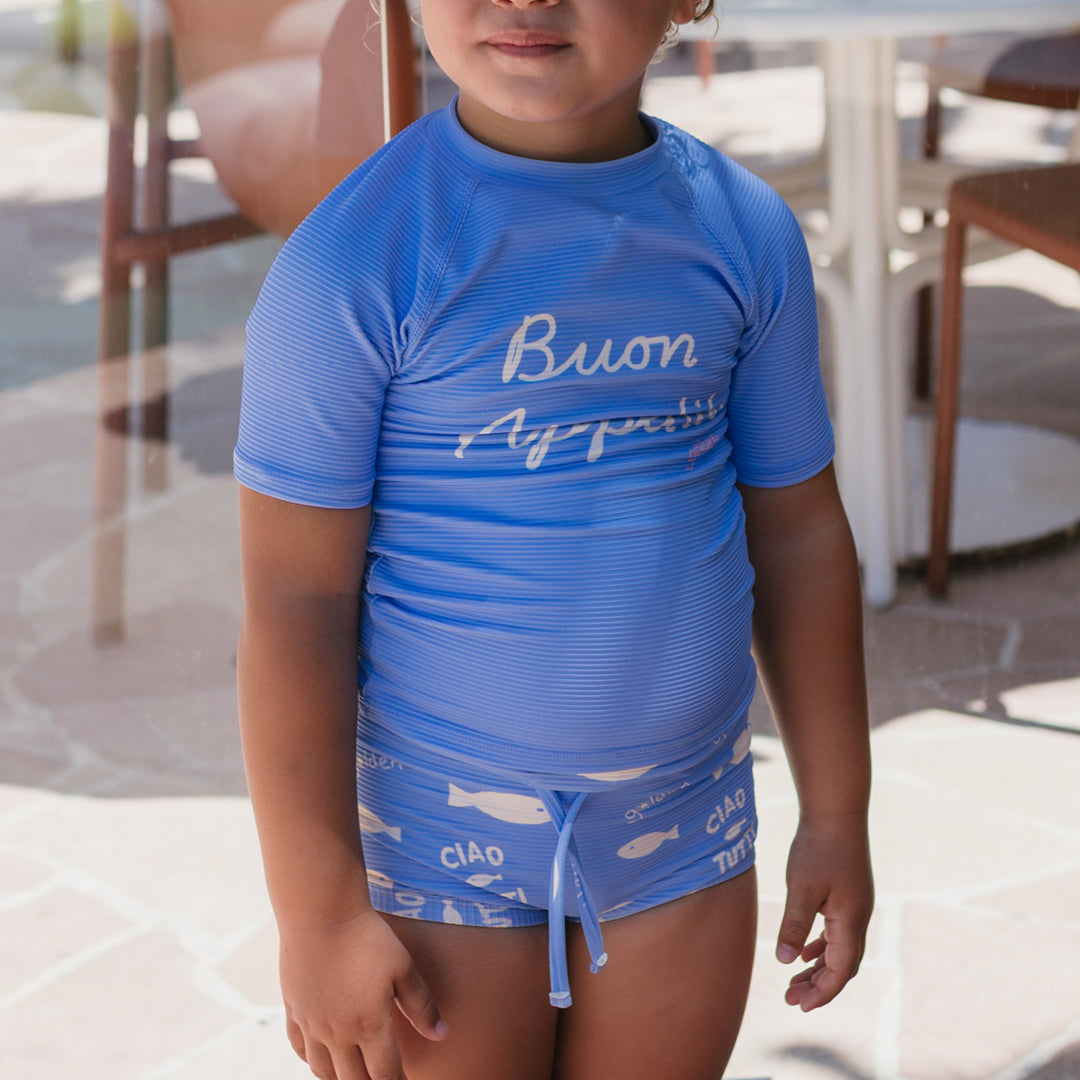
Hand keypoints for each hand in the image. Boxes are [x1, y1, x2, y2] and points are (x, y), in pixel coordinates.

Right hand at [278, 908, 447, 1079]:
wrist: (322, 912)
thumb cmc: (368, 937)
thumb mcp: (403, 968)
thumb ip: (421, 1005)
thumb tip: (441, 1034)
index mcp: (368, 1025)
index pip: (385, 1074)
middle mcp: (337, 1032)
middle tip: (382, 1076)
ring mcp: (311, 1023)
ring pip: (322, 1071)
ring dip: (339, 1077)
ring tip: (354, 1072)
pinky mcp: (293, 1008)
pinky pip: (298, 1047)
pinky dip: (311, 1058)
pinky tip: (321, 1054)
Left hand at [775, 814, 873, 1010]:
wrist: (835, 811)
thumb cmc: (818, 847)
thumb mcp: (802, 888)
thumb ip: (794, 925)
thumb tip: (785, 961)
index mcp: (850, 921)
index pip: (840, 971)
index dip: (822, 993)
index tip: (799, 1006)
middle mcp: (858, 918)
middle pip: (842, 965)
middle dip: (818, 986)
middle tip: (791, 1000)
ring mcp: (854, 906)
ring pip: (839, 950)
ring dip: (819, 968)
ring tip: (794, 983)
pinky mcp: (847, 894)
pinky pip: (836, 932)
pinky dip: (821, 947)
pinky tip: (803, 953)